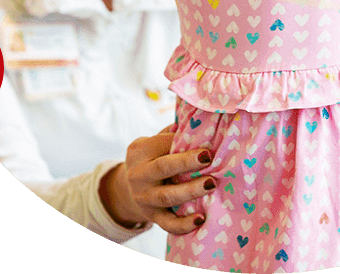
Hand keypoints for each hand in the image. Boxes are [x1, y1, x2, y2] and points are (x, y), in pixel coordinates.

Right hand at [100, 125, 216, 234]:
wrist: (128, 189)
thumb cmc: (153, 158)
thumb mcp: (153, 142)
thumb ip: (172, 132)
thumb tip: (200, 115)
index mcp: (140, 151)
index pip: (162, 144)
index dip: (183, 143)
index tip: (205, 142)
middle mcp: (138, 174)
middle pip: (163, 167)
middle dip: (186, 162)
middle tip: (209, 157)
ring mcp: (144, 198)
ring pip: (167, 196)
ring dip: (191, 190)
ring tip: (211, 184)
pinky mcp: (151, 216)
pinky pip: (168, 223)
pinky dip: (184, 224)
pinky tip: (201, 219)